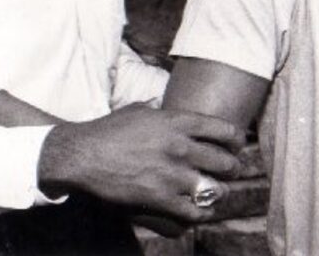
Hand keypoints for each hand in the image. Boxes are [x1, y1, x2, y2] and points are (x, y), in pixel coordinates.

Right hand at [38, 104, 243, 221]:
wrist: (82, 156)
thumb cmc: (106, 131)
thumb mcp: (135, 111)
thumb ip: (157, 110)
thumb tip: (162, 106)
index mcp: (175, 122)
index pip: (224, 129)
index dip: (236, 140)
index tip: (235, 145)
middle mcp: (179, 147)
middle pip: (226, 162)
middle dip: (232, 169)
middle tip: (229, 171)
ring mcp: (171, 175)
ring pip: (216, 190)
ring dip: (217, 192)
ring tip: (214, 192)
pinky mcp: (161, 199)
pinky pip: (196, 212)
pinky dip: (202, 213)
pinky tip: (198, 209)